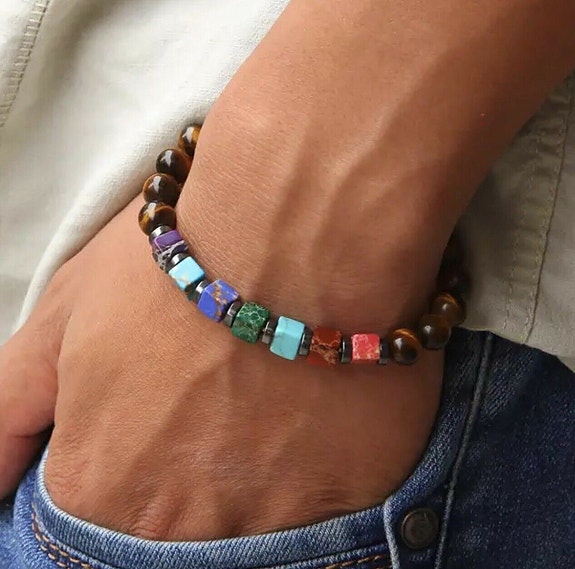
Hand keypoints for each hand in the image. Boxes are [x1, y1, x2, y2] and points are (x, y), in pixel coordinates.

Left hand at [0, 189, 443, 538]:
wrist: (304, 228)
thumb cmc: (186, 261)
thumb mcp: (67, 317)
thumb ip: (6, 412)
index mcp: (103, 489)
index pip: (88, 536)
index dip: (129, 477)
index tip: (160, 443)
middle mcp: (181, 527)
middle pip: (172, 538)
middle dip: (189, 479)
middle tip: (221, 412)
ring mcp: (274, 525)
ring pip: (251, 530)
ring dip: (254, 476)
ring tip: (269, 406)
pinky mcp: (354, 501)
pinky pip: (328, 517)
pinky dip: (318, 475)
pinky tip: (318, 416)